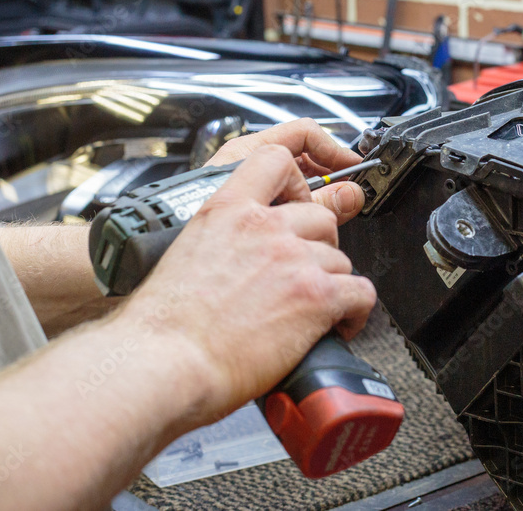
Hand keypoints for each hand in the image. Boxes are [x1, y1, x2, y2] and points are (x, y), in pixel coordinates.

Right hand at [125, 145, 377, 422]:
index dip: (297, 180)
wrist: (164, 363)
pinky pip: (360, 293)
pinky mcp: (317, 296)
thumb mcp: (182, 257)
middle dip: (319, 244)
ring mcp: (295, 259)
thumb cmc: (162, 327)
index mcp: (226, 210)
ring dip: (334, 283)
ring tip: (317, 308)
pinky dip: (356, 312)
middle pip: (321, 217)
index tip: (299, 200)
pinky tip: (340, 325)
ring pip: (341, 259)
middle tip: (306, 272)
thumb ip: (216, 245)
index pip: (275, 159)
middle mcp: (265, 227)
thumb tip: (233, 262)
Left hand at [206, 118, 365, 224]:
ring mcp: (240, 188)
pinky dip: (294, 215)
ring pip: (290, 184)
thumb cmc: (202, 234)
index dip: (333, 150)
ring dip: (310, 200)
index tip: (353, 168)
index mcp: (246, 153)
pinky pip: (279, 204)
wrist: (178, 288)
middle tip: (341, 200)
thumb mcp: (272, 213)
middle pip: (299, 158)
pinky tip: (300, 235)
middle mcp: (242, 165)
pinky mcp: (240, 211)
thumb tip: (350, 195)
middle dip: (324, 179)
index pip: (303, 134)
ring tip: (319, 223)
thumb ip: (318, 202)